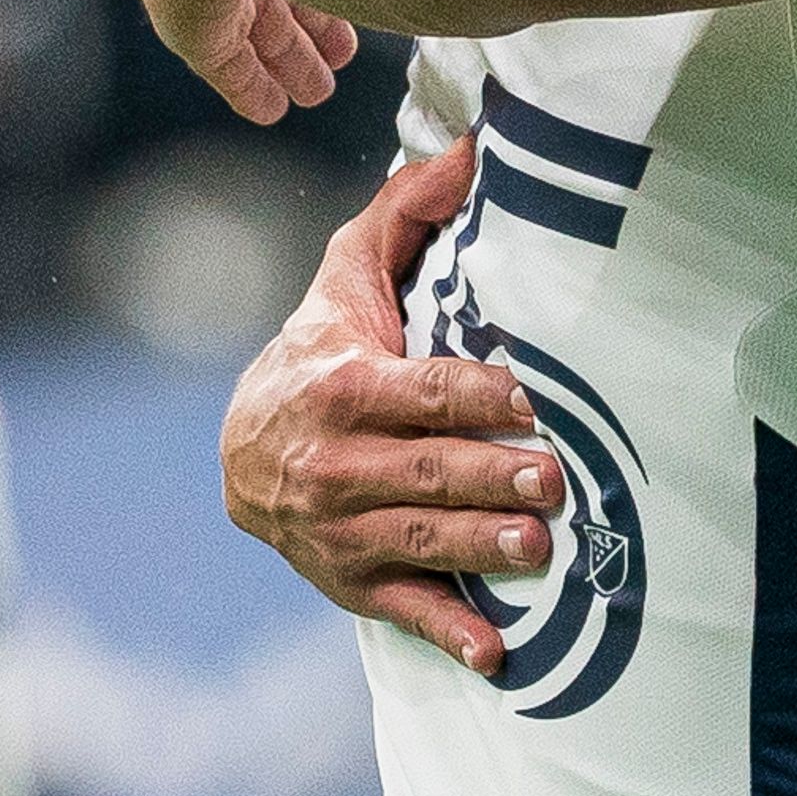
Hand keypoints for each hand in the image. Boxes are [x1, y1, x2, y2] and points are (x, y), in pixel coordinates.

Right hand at [220, 138, 560, 669]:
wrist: (245, 451)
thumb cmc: (323, 351)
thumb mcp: (349, 278)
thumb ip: (408, 214)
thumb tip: (473, 143)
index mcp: (341, 388)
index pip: (416, 392)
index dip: (471, 396)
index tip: (526, 399)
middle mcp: (335, 465)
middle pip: (423, 470)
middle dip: (487, 475)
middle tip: (551, 476)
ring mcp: (342, 532)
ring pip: (420, 539)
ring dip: (481, 546)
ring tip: (542, 545)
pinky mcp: (353, 582)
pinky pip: (404, 612)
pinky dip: (449, 632)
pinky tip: (498, 652)